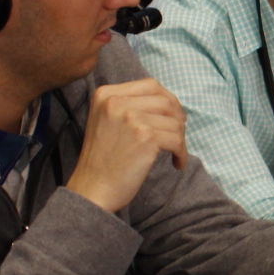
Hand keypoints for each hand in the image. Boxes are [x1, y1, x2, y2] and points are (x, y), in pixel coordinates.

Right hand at [66, 80, 188, 212]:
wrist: (92, 189)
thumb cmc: (102, 159)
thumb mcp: (106, 120)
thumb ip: (130, 105)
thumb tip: (170, 102)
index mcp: (106, 94)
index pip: (150, 85)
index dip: (168, 100)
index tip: (174, 116)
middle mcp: (116, 101)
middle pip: (165, 101)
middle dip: (177, 118)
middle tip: (178, 135)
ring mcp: (131, 118)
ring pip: (174, 121)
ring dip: (180, 138)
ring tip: (174, 153)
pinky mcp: (145, 137)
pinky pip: (177, 140)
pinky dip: (182, 153)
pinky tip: (176, 163)